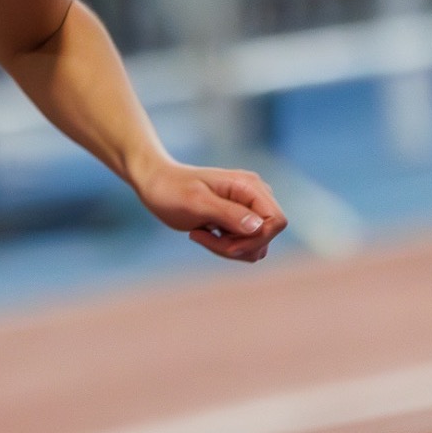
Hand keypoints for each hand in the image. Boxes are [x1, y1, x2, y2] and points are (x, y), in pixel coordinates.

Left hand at [132, 159, 287, 261]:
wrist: (154, 183)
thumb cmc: (170, 189)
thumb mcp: (196, 202)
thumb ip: (228, 213)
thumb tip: (260, 227)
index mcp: (249, 186)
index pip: (277, 222)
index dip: (256, 239)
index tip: (224, 240)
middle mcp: (255, 196)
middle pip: (266, 237)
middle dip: (236, 246)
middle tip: (201, 237)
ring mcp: (248, 209)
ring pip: (256, 246)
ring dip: (228, 248)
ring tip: (199, 234)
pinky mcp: (239, 221)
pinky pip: (244, 246)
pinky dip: (224, 247)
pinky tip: (202, 233)